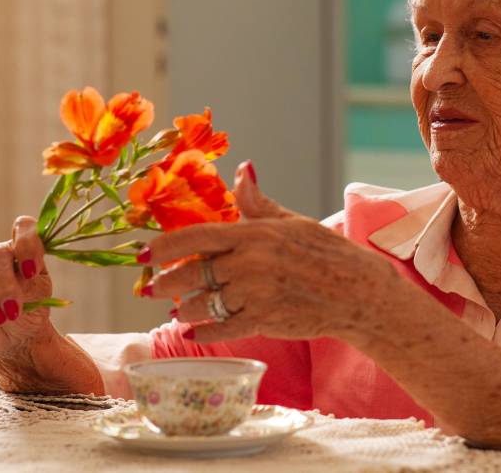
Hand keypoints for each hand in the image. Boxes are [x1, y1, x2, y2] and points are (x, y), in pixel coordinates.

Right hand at [0, 216, 52, 357]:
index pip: (23, 228)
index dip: (28, 244)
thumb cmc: (33, 308)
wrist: (20, 335)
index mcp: (20, 249)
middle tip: (14, 310)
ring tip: (0, 320)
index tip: (32, 272)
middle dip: (6, 285)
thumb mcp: (41, 295)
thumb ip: (33, 282)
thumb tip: (23, 277)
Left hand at [140, 164, 398, 343]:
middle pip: (190, 274)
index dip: (162, 247)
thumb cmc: (325, 252)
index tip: (144, 255)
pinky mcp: (264, 321)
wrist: (357, 291)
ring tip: (180, 308)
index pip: (195, 237)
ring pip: (202, 305)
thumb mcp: (290, 221)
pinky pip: (221, 329)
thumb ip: (257, 202)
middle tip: (154, 288)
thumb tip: (242, 169)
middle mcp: (250, 263)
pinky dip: (203, 332)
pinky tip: (193, 331)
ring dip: (186, 309)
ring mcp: (256, 294)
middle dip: (166, 283)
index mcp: (253, 234)